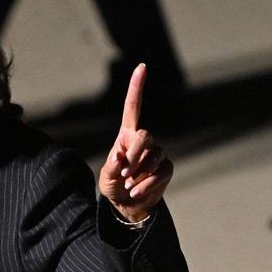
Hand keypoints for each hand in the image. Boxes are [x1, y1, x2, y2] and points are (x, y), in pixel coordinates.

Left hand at [98, 64, 173, 221]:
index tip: (141, 66)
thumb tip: (119, 157)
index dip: (137, 87)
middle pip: (145, 135)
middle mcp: (143, 141)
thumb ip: (111, 167)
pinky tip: (136, 192)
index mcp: (126, 135)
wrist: (126, 204)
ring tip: (128, 185)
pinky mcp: (166, 168)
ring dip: (139, 172)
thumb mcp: (105, 177)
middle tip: (124, 173)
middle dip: (134, 155)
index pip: (133, 107)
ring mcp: (156, 154)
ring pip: (154, 154)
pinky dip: (147, 183)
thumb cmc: (113, 186)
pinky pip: (162, 171)